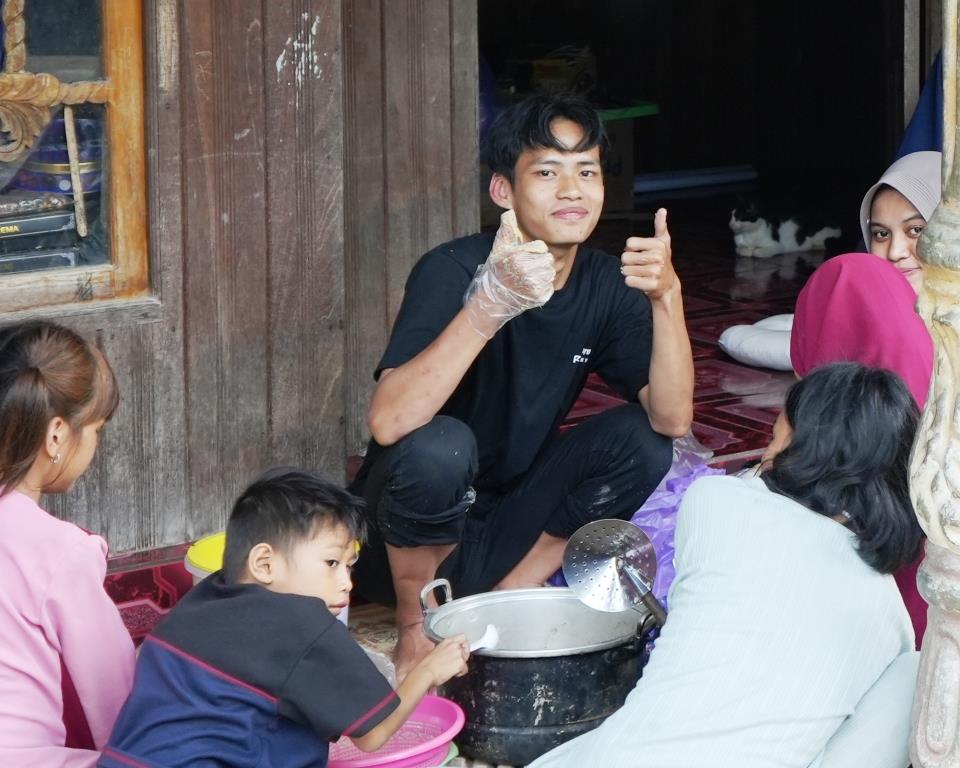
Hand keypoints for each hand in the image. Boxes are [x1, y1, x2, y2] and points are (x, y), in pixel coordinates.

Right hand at [417, 634, 469, 686]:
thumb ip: (446, 649)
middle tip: (455, 663)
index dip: (464, 644)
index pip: (463, 637)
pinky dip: (460, 673)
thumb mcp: (436, 650)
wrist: (426, 672)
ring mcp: (458, 653)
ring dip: (461, 665)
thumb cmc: (428, 665)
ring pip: (466, 660)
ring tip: (451, 669)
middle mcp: (454, 645)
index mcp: (447, 641)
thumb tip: (450, 653)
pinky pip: (465, 669)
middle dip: (463, 657)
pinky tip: (451, 673)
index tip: (462, 650)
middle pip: (466, 649)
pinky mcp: (461, 663)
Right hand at [464, 209, 556, 338]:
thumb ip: (507, 229)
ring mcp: (533, 286)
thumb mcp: (499, 248)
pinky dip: (543, 287)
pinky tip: (530, 287)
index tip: (526, 255)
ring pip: (550, 273)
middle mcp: (527, 272)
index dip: (535, 250)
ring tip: (528, 277)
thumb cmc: (498, 270)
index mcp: (518, 258)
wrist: (494, 297)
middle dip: (540, 261)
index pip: (541, 248)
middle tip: (527, 267)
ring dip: (542, 274)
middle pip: (548, 260)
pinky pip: (549, 287)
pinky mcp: (539, 297)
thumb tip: (510, 212)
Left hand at [621, 208, 677, 300]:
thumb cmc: (662, 260)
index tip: (639, 252)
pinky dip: (631, 282)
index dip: (630, 249)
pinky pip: (629, 281)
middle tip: (638, 265)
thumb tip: (662, 210)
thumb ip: (660, 226)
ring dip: (629, 272)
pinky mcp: (651, 285)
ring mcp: (655, 271)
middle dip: (628, 262)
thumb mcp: (663, 242)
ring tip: (640, 273)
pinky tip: (640, 281)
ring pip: (626, 270)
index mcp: (658, 244)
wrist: (668, 284)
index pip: (629, 243)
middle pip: (625, 257)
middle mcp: (658, 257)